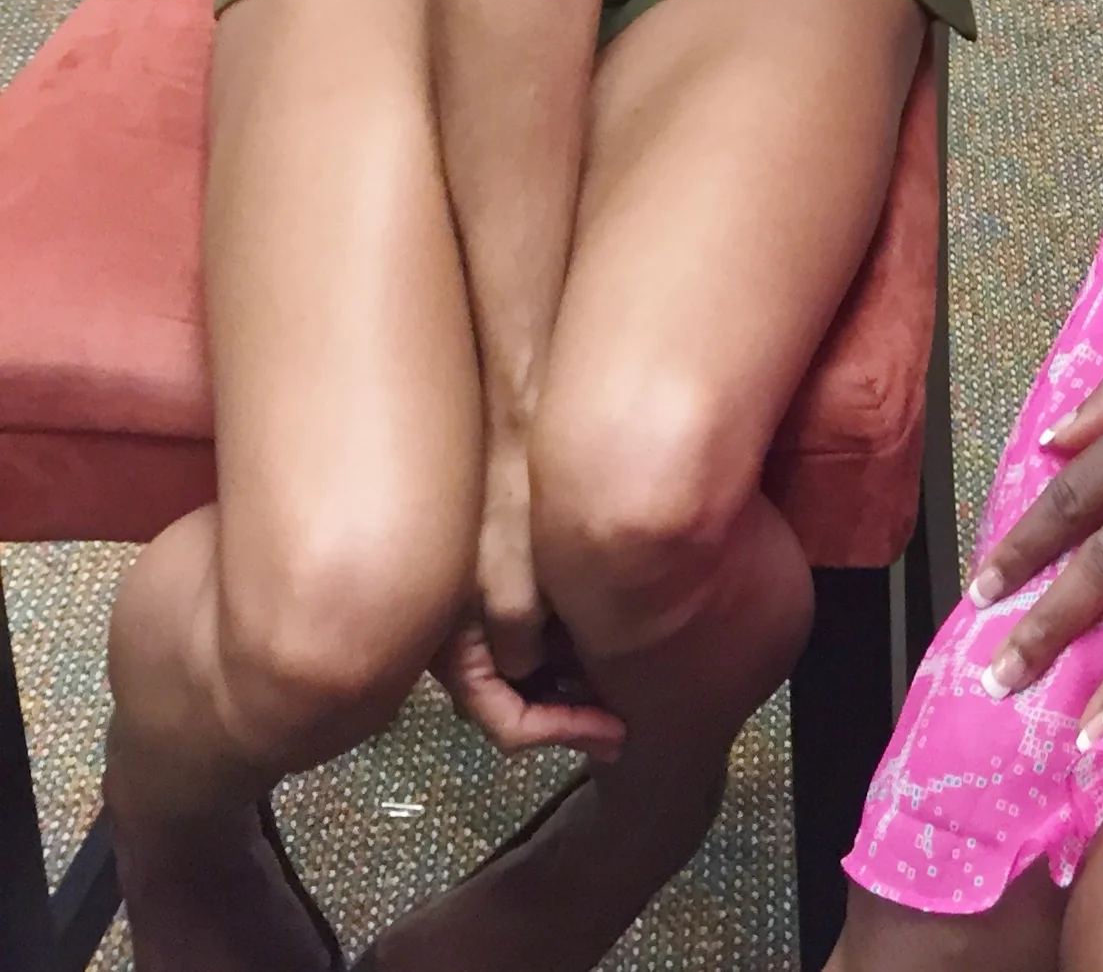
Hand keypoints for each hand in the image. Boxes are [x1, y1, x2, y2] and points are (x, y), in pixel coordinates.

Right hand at [434, 437, 623, 758]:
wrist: (511, 400)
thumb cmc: (505, 481)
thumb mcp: (509, 577)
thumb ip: (518, 641)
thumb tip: (534, 675)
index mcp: (449, 640)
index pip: (501, 721)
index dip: (559, 735)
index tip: (614, 732)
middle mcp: (457, 625)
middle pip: (512, 696)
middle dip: (564, 707)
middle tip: (620, 707)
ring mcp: (478, 594)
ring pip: (523, 659)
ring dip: (566, 673)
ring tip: (619, 668)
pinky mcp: (499, 562)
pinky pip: (530, 618)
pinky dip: (564, 632)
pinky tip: (602, 619)